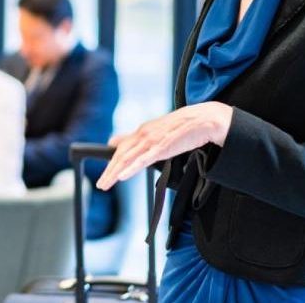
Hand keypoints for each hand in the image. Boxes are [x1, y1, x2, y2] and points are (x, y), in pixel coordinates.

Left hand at [96, 102, 232, 190]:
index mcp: (142, 132)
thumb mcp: (157, 132)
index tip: (105, 176)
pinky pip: (143, 159)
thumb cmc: (182, 127)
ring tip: (106, 184)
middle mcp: (144, 134)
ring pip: (128, 158)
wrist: (203, 120)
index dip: (111, 163)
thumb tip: (118, 141)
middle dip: (109, 171)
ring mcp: (152, 140)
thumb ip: (140, 138)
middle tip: (101, 185)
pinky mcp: (163, 146)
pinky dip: (131, 168)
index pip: (121, 149)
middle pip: (121, 155)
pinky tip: (122, 176)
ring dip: (115, 172)